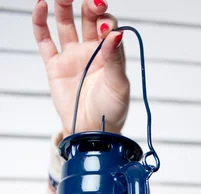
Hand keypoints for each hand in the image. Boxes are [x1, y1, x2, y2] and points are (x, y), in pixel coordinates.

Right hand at [33, 0, 129, 136]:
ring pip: (65, 22)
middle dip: (89, 6)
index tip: (105, 26)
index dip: (106, 20)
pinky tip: (40, 6)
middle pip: (87, 18)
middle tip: (91, 3)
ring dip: (64, 5)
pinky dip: (39, 21)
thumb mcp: (119, 85)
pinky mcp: (55, 66)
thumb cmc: (111, 111)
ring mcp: (71, 56)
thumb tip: (116, 33)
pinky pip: (44, 39)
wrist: (93, 132)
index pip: (108, 26)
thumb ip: (116, 59)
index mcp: (110, 53)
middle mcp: (90, 50)